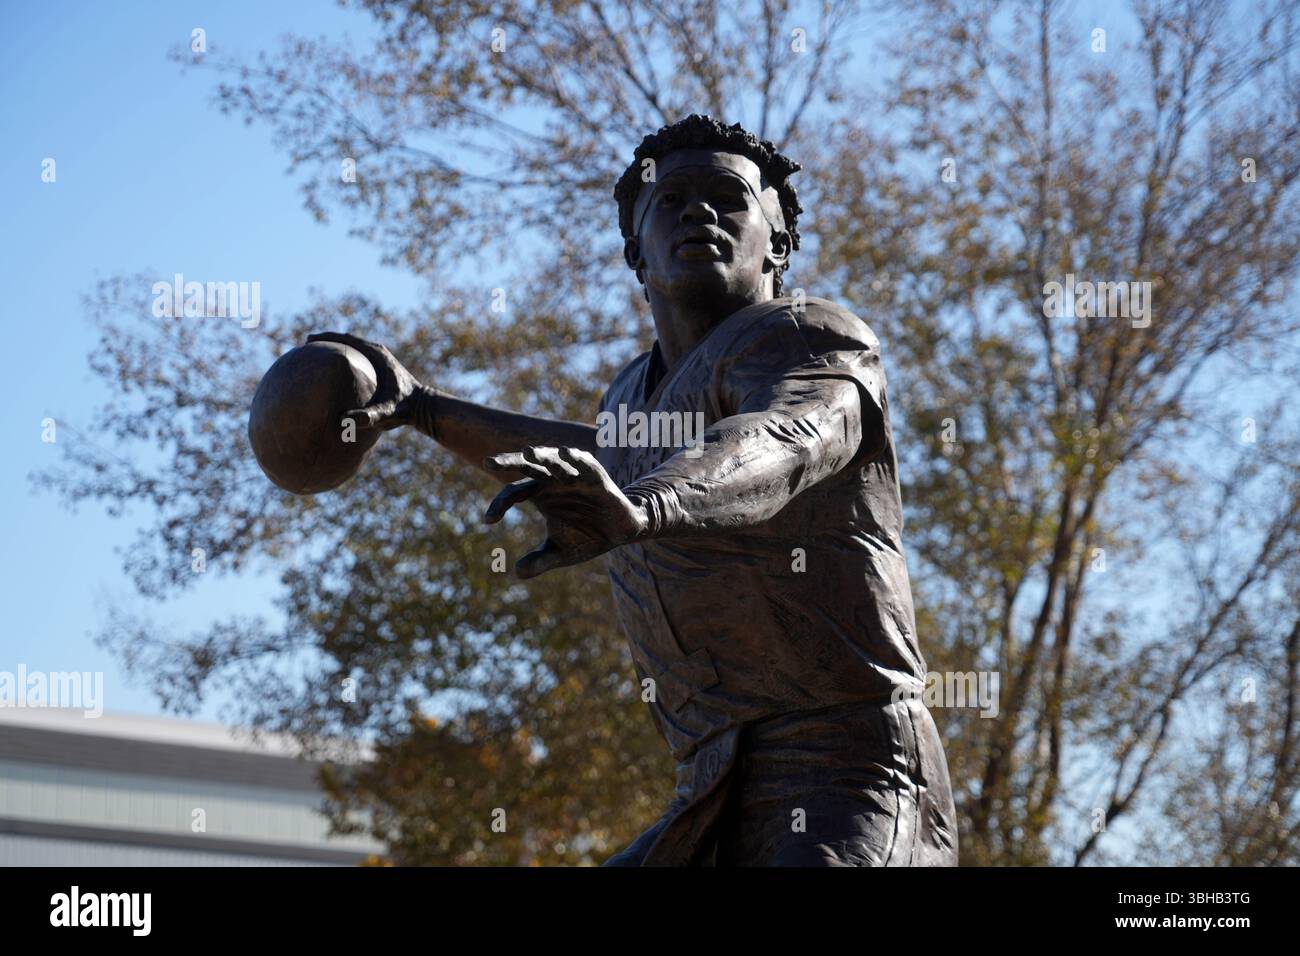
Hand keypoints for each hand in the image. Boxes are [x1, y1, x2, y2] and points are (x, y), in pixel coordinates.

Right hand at [306, 331, 424, 431]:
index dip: (327, 338)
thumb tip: (343, 421)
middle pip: (348, 341)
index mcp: (377, 355)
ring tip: (317, 355)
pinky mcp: (382, 369)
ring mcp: (381, 360)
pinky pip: (360, 360)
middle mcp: (379, 353)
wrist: (424, 409)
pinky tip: (335, 373)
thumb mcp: (386, 413)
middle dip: (328, 341)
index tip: (309, 340)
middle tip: (307, 345)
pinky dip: (345, 361)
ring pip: (354, 349)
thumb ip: (367, 417)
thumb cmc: (405, 410)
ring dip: (337, 349)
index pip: (348, 340)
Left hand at [483, 446, 649, 578]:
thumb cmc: (588, 537)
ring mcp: (575, 477)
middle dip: (510, 461)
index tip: (487, 520)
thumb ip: (540, 560)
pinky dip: (576, 458)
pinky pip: (585, 464)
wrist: (622, 532)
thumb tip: (517, 573)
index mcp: (542, 494)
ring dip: (543, 456)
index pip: (515, 491)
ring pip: (555, 461)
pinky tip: (565, 453)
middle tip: (488, 463)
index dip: (500, 503)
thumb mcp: (562, 553)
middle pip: (529, 465)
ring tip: (528, 452)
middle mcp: (555, 480)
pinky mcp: (597, 478)